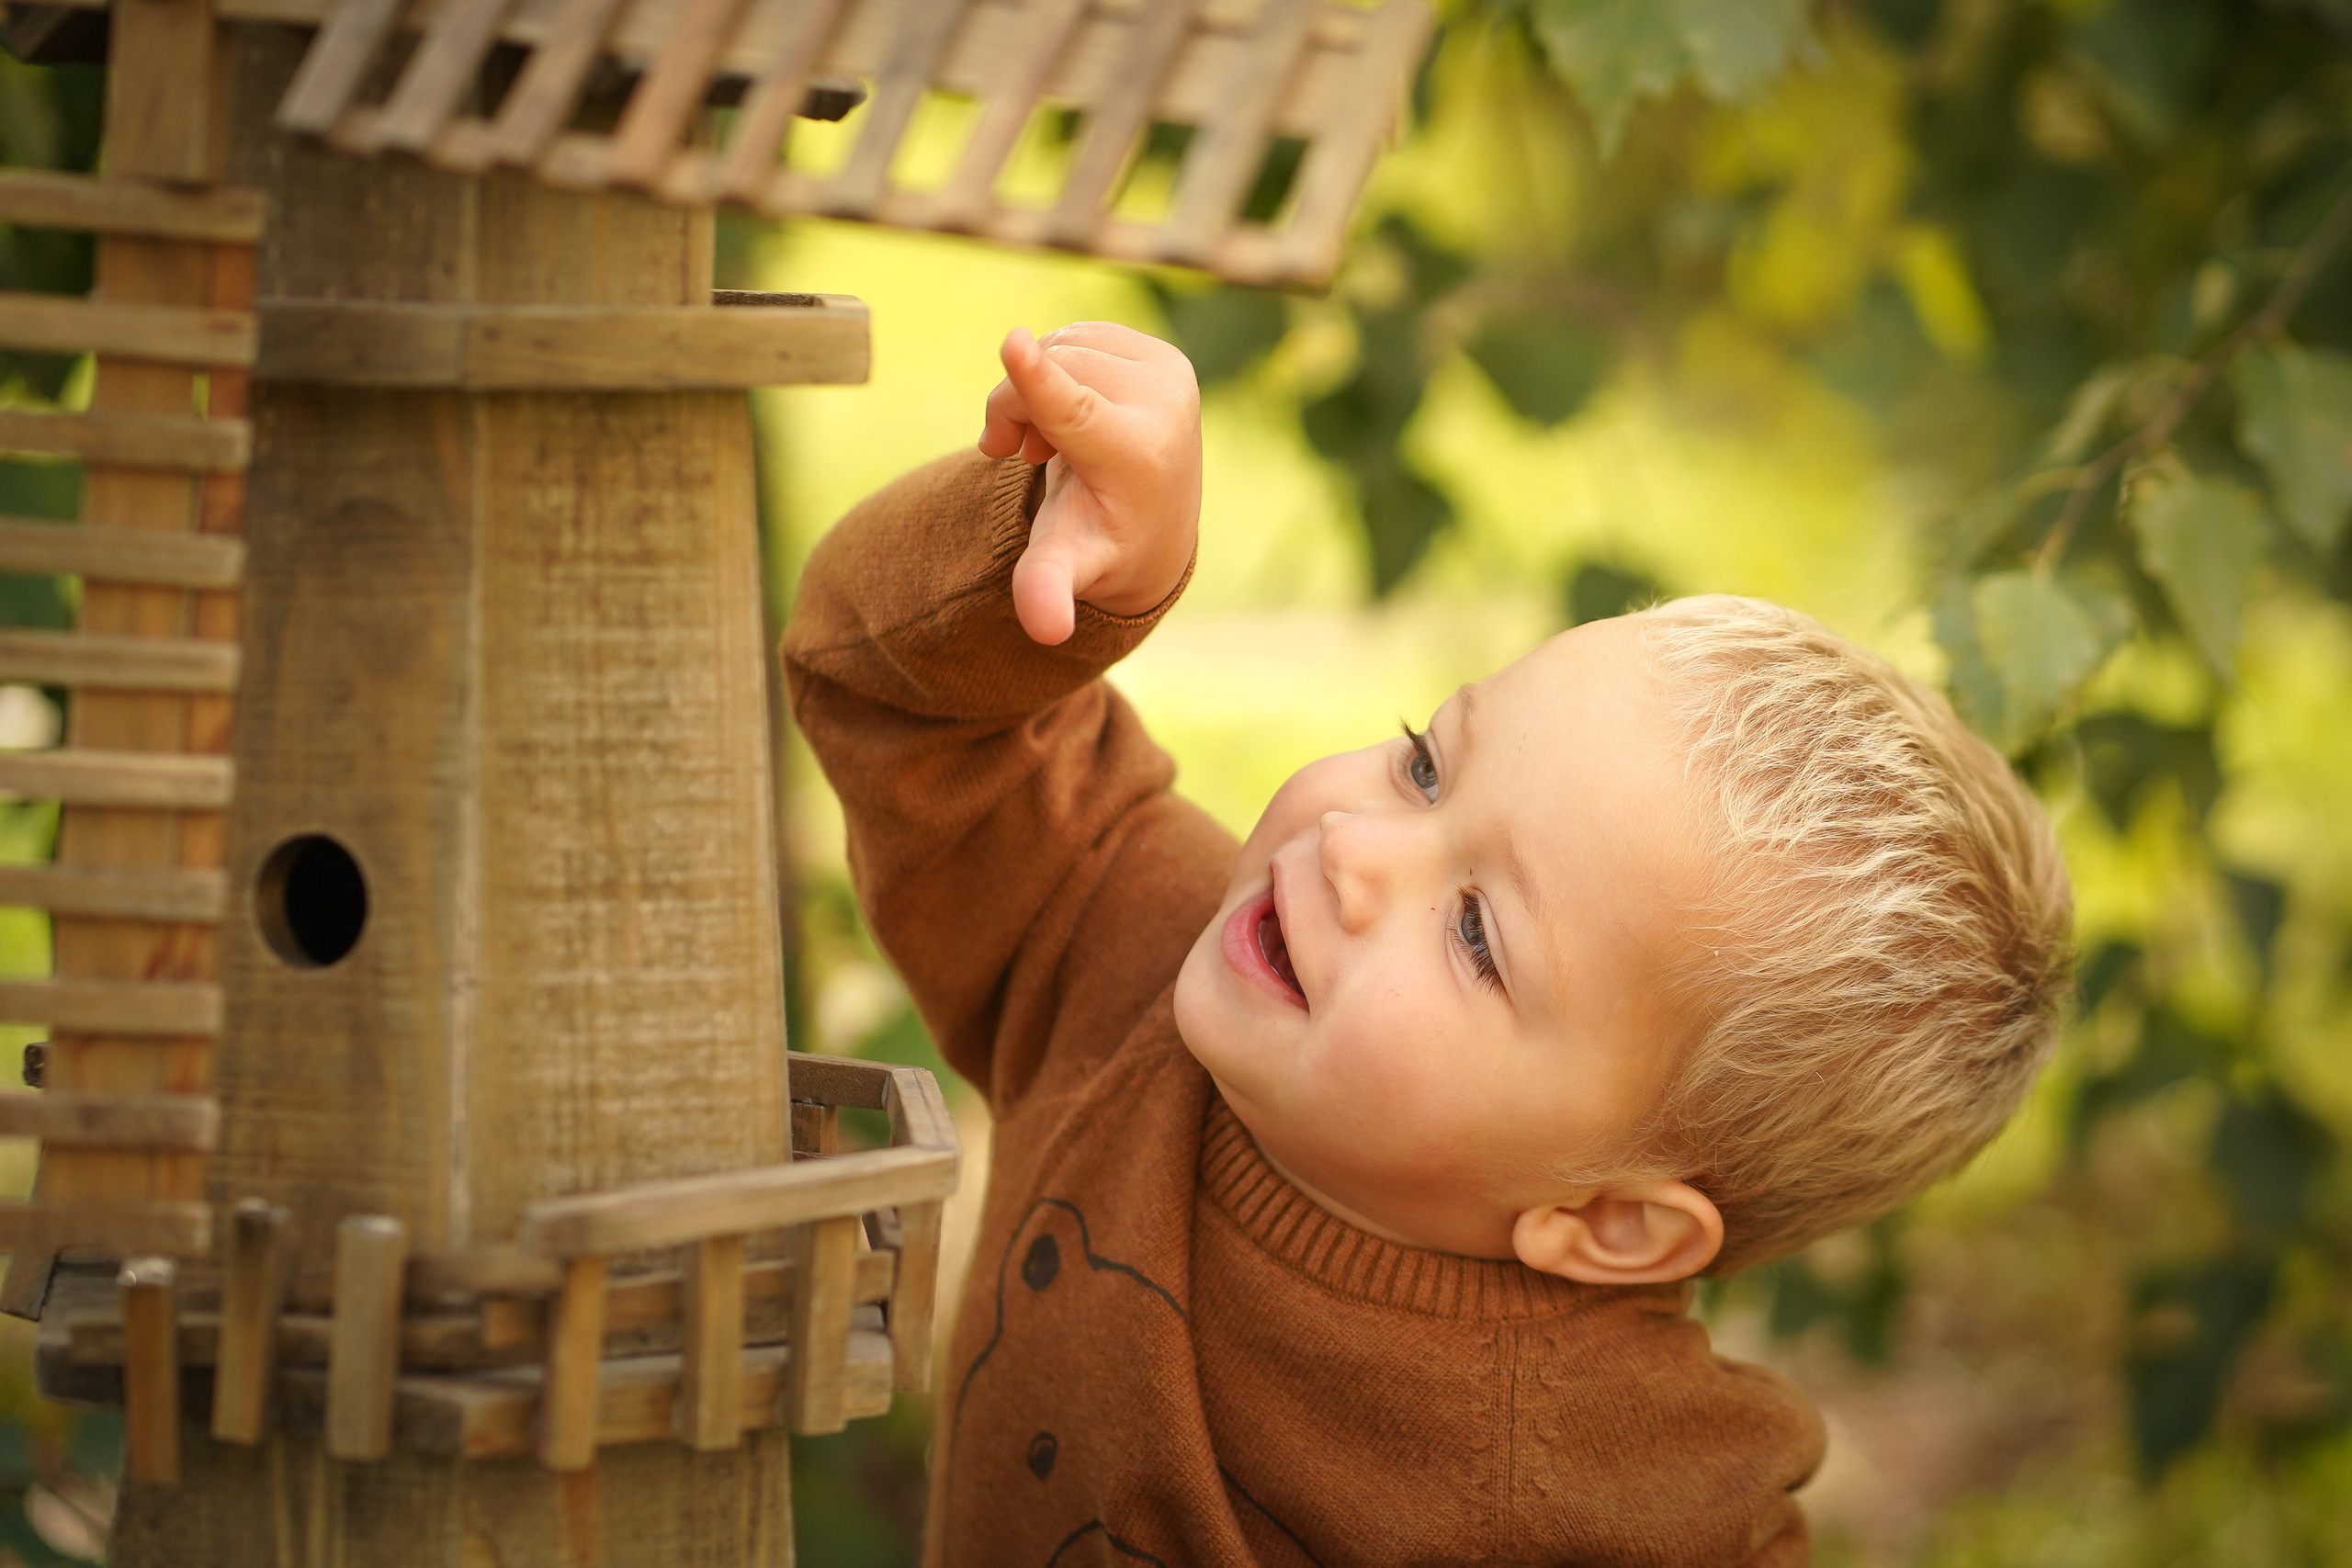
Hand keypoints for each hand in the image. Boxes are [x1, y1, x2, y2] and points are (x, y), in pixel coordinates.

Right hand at [977, 322, 1200, 644]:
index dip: (1039, 382)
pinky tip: (1072, 412)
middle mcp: (1166, 410)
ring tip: (1048, 440)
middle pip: (1049, 372)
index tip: (1011, 343)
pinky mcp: (1167, 355)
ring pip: (1061, 347)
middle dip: (1012, 404)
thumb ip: (1048, 586)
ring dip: (1035, 387)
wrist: (1155, 527)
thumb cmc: (1096, 545)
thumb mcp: (1068, 564)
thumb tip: (1046, 631)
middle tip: (1010, 450)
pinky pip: (1082, 337)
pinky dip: (1059, 367)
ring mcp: (1173, 375)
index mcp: (1136, 461)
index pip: (1077, 415)